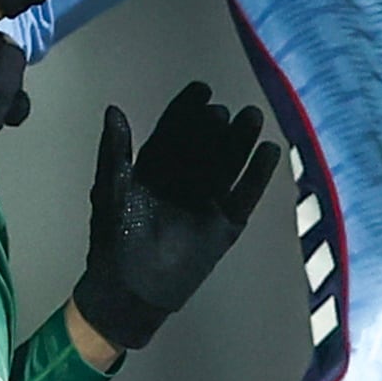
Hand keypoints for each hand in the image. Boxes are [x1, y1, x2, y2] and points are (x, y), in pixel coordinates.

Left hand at [70, 80, 282, 350]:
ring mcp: (207, 203)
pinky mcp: (226, 226)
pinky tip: (270, 151)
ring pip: (228, 165)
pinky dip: (258, 176)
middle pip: (205, 146)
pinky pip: (245, 196)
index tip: (202, 90)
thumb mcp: (112, 190)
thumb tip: (114, 110)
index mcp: (154, 171)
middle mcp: (184, 182)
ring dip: (241, 142)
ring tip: (253, 117)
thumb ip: (115, 152)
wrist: (130, 290)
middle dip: (216, 126)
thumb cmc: (113, 241)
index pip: (174, 133)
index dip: (186, 111)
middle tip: (225, 110)